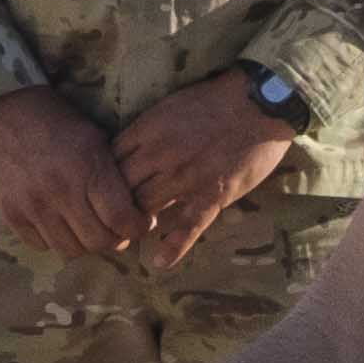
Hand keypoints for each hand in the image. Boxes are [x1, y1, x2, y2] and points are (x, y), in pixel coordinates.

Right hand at [0, 86, 142, 260]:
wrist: (5, 112)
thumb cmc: (58, 123)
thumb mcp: (95, 138)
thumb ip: (114, 175)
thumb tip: (138, 210)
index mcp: (87, 168)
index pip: (121, 219)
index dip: (136, 228)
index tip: (139, 224)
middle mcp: (61, 190)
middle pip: (98, 241)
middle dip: (113, 239)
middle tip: (114, 229)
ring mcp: (33, 204)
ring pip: (70, 250)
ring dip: (83, 243)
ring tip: (86, 228)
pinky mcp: (11, 213)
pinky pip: (41, 245)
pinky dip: (54, 239)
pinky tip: (58, 222)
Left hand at [113, 69, 304, 263]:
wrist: (260, 102)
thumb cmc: (214, 100)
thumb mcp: (169, 106)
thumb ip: (148, 130)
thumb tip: (128, 150)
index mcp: (149, 131)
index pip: (110, 161)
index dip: (104, 178)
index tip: (103, 188)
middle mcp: (161, 156)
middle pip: (121, 188)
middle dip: (114, 203)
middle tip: (112, 216)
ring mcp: (186, 177)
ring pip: (146, 207)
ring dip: (137, 221)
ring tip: (133, 231)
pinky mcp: (212, 194)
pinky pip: (189, 226)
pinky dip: (173, 246)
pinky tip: (160, 262)